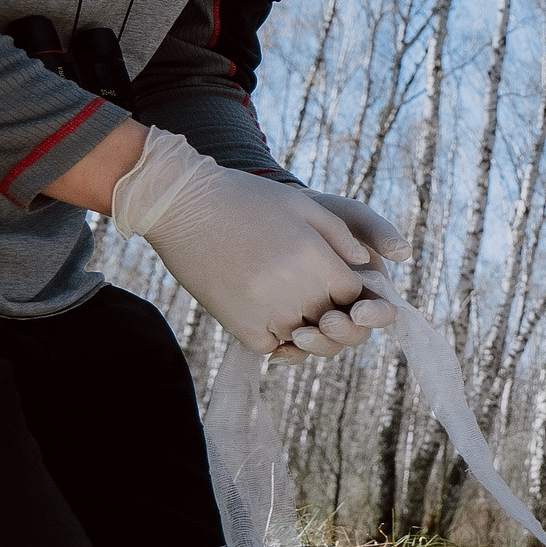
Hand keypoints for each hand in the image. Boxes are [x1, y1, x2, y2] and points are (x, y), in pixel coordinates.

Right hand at [111, 128, 378, 357]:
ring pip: (304, 338)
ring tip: (288, 303)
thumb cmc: (247, 199)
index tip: (338, 285)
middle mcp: (296, 288)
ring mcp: (266, 309)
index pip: (356, 296)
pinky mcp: (237, 323)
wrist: (182, 204)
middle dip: (332, 312)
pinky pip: (270, 347)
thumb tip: (363, 262)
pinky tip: (269, 318)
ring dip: (303, 326)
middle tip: (317, 299)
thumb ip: (340, 235)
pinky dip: (275, 339)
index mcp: (316, 258)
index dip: (352, 293)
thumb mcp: (303, 205)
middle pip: (334, 320)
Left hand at [277, 191, 408, 359]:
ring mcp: (321, 319)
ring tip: (298, 334)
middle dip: (343, 332)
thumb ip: (378, 232)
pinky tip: (276, 351)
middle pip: (355, 335)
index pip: (382, 313)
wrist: (281, 216)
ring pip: (328, 345)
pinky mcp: (293, 324)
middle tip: (326, 321)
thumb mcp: (353, 217)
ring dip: (317, 345)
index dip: (374, 316)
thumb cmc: (326, 214)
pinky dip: (290, 354)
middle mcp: (349, 309)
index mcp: (371, 289)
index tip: (359, 309)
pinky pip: (296, 349)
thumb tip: (404, 253)